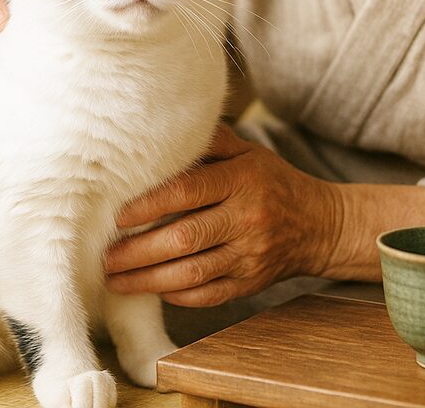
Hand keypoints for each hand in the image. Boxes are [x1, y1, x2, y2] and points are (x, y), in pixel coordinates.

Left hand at [104, 125, 339, 306]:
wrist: (319, 225)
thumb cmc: (271, 181)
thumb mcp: (248, 152)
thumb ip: (209, 142)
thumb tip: (160, 128)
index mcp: (243, 180)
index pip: (189, 191)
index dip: (149, 204)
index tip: (117, 215)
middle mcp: (247, 219)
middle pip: (185, 237)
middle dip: (138, 250)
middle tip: (104, 255)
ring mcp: (250, 256)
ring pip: (192, 273)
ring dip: (147, 279)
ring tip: (114, 279)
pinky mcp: (250, 284)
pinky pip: (208, 295)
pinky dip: (176, 294)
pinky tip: (151, 288)